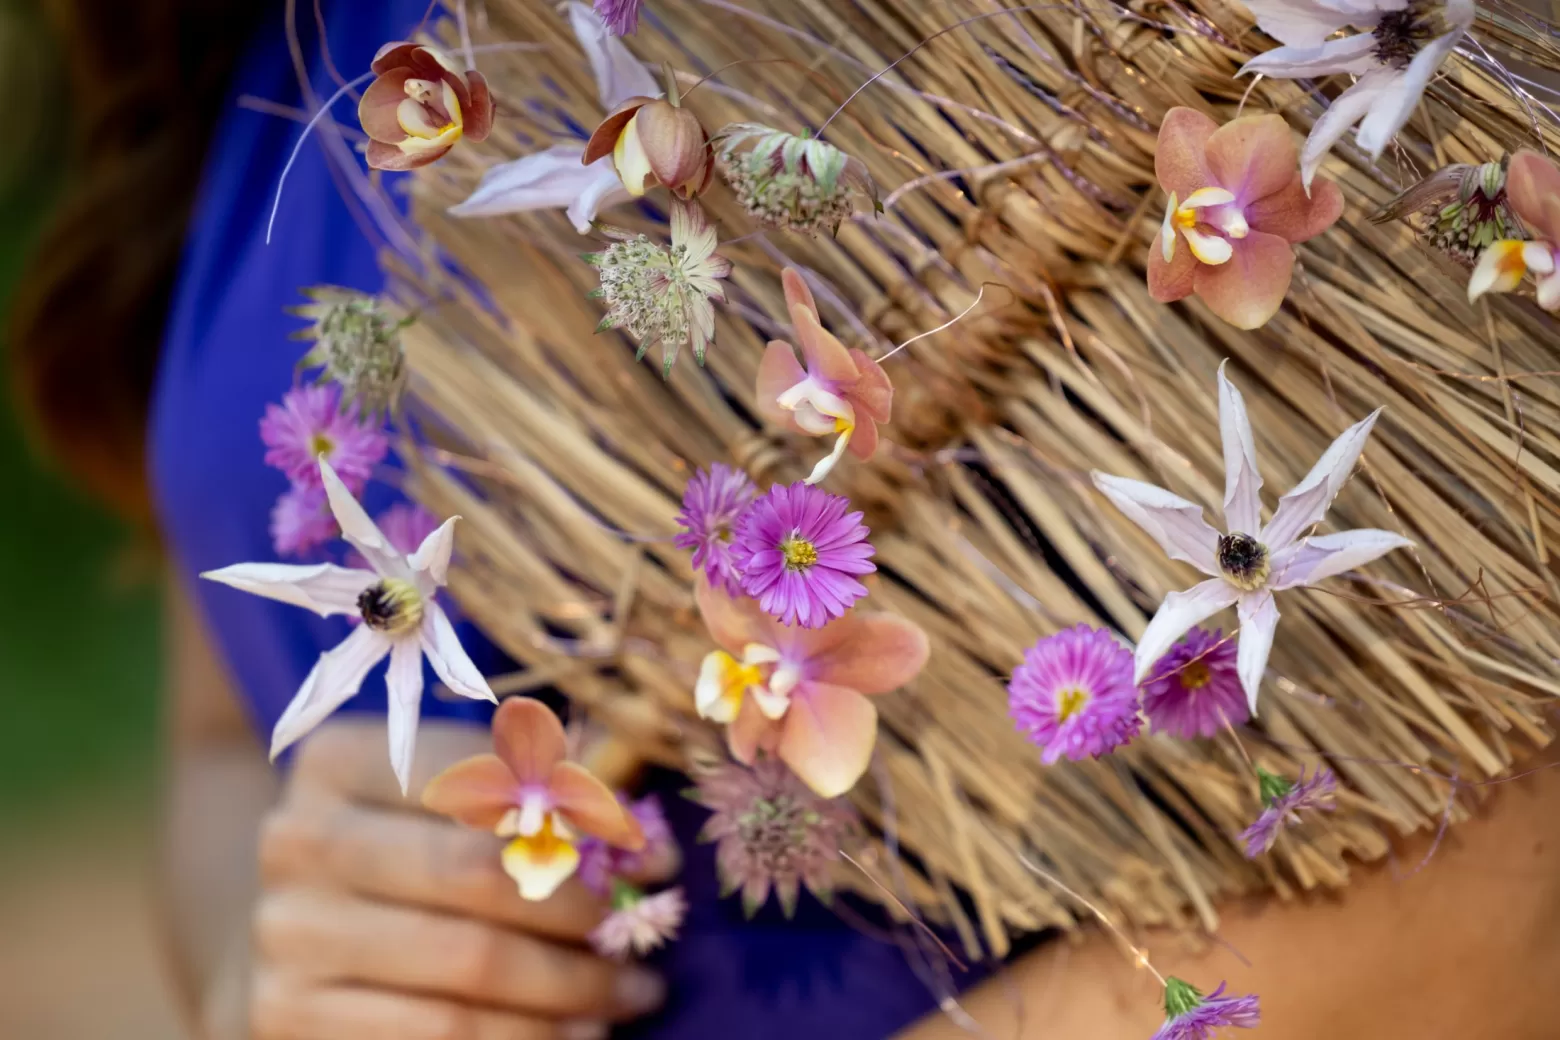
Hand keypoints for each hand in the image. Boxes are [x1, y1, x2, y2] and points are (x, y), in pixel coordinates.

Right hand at [250, 718, 675, 1038]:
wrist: (289, 930)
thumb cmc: (399, 846)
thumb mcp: (450, 797)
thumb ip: (541, 792)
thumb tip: (649, 829)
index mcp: (339, 760)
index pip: (484, 790)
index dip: (585, 826)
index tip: (658, 862)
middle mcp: (299, 841)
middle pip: (477, 883)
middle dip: (580, 918)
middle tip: (642, 944)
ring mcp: (286, 934)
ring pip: (463, 975)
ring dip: (565, 993)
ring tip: (624, 997)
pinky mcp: (287, 1016)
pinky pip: (431, 1039)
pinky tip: (569, 1037)